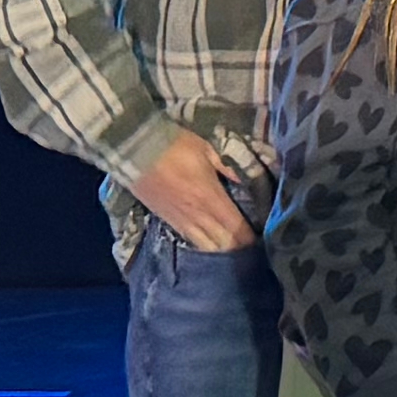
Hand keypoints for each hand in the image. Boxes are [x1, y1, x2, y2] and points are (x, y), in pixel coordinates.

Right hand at [123, 133, 252, 252]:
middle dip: (238, 248)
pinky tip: (208, 245)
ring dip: (220, 250)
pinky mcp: (166, 220)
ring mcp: (180, 220)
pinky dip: (202, 245)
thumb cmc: (175, 146)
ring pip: (205, 246)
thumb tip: (249, 180)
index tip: (261, 239)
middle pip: (222, 243)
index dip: (249, 238)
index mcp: (211, 198)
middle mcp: (197, 215)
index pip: (236, 228)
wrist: (135, 149)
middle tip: (251, 248)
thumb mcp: (208, 149)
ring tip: (232, 250)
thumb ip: (229, 168)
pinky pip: (189, 239)